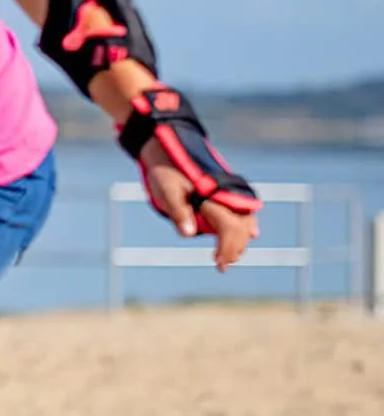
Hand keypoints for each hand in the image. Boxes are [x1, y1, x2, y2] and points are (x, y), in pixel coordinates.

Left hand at [140, 137, 259, 270]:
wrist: (166, 149)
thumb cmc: (165, 173)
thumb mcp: (167, 192)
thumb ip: (179, 212)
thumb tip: (189, 234)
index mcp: (216, 195)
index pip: (230, 228)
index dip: (227, 248)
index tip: (219, 264)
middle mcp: (228, 193)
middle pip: (242, 227)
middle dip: (234, 248)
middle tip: (222, 266)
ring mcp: (230, 192)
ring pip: (246, 220)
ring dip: (240, 240)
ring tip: (228, 257)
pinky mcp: (227, 191)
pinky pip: (242, 210)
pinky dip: (244, 225)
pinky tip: (250, 235)